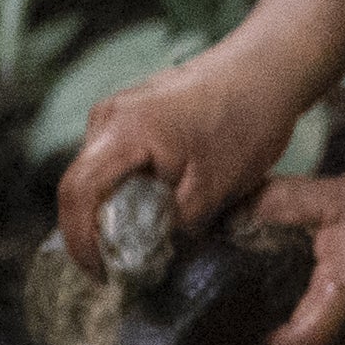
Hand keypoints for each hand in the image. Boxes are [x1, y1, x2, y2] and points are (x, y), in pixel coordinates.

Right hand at [56, 36, 314, 270]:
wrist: (268, 68)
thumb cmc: (246, 120)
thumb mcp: (214, 189)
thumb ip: (177, 228)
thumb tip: (156, 260)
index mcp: (122, 132)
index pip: (77, 193)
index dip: (80, 241)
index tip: (102, 275)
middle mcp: (108, 117)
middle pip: (80, 184)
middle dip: (93, 232)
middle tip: (118, 270)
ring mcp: (118, 111)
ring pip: (96, 173)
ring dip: (109, 211)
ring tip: (135, 246)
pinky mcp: (132, 113)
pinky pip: (113, 160)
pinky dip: (123, 191)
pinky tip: (149, 212)